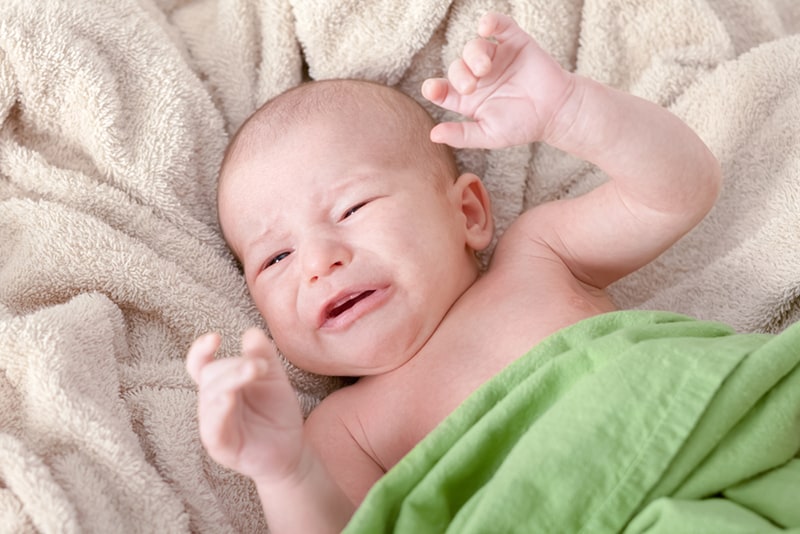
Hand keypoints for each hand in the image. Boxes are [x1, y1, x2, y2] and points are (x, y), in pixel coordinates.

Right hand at [186, 328, 304, 484]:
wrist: (292, 448)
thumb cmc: (276, 413)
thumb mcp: (273, 379)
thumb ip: (263, 356)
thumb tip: (252, 332)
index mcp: (222, 384)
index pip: (201, 365)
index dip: (200, 351)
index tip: (214, 338)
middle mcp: (213, 404)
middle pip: (210, 377)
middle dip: (233, 366)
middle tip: (260, 364)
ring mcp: (215, 426)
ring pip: (210, 399)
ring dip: (229, 382)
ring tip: (251, 370)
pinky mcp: (222, 447)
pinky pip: (213, 429)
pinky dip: (218, 413)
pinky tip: (229, 398)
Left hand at [422, 12, 574, 148]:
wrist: (557, 112)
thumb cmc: (523, 126)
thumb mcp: (490, 135)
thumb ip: (462, 135)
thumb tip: (433, 135)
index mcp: (468, 99)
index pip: (443, 90)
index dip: (434, 88)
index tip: (432, 89)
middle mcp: (477, 76)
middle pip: (457, 67)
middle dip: (460, 75)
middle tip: (471, 86)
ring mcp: (495, 57)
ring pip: (473, 47)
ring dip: (474, 55)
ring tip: (485, 68)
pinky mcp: (513, 41)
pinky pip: (498, 25)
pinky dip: (491, 21)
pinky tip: (485, 26)